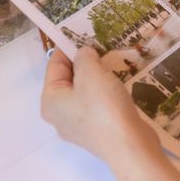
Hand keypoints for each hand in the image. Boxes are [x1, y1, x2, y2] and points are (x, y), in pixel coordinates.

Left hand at [41, 48, 160, 167]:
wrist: (129, 145)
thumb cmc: (104, 107)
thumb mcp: (91, 73)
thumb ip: (84, 57)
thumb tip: (83, 54)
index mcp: (50, 101)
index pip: (55, 65)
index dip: (70, 47)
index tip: (87, 35)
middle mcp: (59, 115)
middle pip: (69, 80)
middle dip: (85, 63)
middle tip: (103, 49)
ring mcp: (78, 126)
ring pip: (84, 92)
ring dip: (97, 78)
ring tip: (113, 65)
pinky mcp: (97, 132)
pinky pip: (97, 105)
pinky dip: (106, 93)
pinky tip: (119, 87)